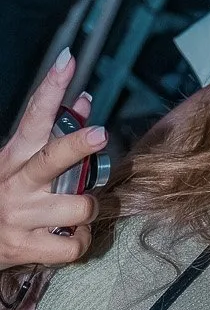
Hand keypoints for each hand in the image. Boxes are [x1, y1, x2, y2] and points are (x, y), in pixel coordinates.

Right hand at [0, 49, 105, 269]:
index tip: (67, 61)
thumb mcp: (20, 161)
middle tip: (99, 134)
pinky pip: (73, 245)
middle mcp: (17, 184)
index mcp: (15, 157)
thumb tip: (85, 100)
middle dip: (76, 146)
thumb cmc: (5, 194)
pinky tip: (72, 235)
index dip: (52, 88)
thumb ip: (53, 132)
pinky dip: (81, 241)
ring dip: (88, 207)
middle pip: (50, 159)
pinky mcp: (27, 248)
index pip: (34, 116)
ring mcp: (22, 217)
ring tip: (79, 208)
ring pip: (77, 206)